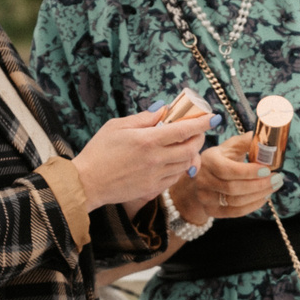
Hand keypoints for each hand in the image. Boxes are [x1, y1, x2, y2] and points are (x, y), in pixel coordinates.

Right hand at [71, 106, 209, 211]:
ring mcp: (155, 177)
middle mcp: (155, 160)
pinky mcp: (152, 189)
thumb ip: (143, 118)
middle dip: (199, 139)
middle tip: (198, 132)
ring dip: (189, 154)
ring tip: (185, 145)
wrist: (87, 183)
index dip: (201, 123)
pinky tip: (173, 162)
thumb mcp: (117, 126)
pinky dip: (179, 169)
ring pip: (185, 165)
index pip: (183, 130)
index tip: (212, 118)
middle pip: (190, 149)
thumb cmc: (98, 151)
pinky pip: (174, 178)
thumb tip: (163, 110)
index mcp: (147, 141)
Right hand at [177, 132, 278, 222]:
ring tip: (273, 187)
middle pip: (233, 188)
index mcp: (208, 160)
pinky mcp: (211, 210)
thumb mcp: (231, 146)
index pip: (227, 170)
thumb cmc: (223, 158)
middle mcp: (203, 180)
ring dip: (259, 195)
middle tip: (277, 179)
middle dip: (259, 185)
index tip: (267, 170)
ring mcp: (205, 197)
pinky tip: (264, 197)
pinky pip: (235, 212)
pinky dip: (253, 205)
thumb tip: (266, 138)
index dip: (248, 172)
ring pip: (235, 201)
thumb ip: (247, 141)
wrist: (204, 177)